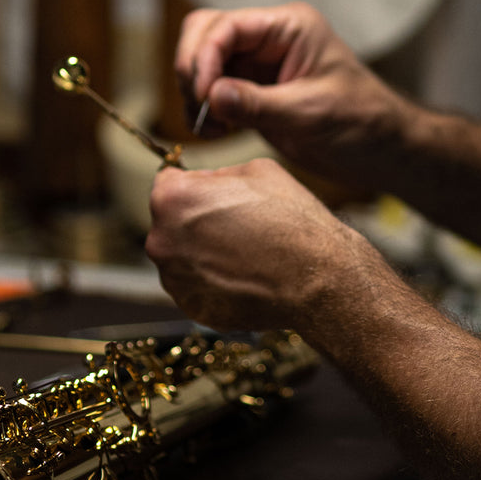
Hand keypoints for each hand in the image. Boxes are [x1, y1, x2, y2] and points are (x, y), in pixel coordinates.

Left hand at [145, 158, 370, 330]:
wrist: (318, 278)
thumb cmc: (291, 221)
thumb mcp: (258, 171)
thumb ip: (218, 174)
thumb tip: (206, 183)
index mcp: (172, 199)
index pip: (168, 182)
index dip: (196, 185)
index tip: (216, 195)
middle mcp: (162, 241)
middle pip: (171, 223)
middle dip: (196, 222)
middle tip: (236, 226)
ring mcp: (176, 281)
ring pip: (183, 258)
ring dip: (204, 254)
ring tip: (245, 254)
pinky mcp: (193, 308)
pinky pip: (198, 287)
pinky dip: (215, 282)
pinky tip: (246, 277)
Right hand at [174, 3, 411, 191]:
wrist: (380, 151)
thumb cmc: (362, 122)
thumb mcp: (310, 114)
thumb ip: (259, 104)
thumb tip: (212, 95)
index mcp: (289, 28)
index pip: (228, 27)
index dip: (205, 57)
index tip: (203, 94)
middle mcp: (270, 41)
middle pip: (206, 36)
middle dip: (194, 70)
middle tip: (200, 108)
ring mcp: (259, 68)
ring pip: (204, 66)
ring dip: (196, 95)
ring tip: (209, 127)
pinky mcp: (253, 95)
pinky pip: (213, 94)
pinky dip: (205, 112)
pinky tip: (216, 132)